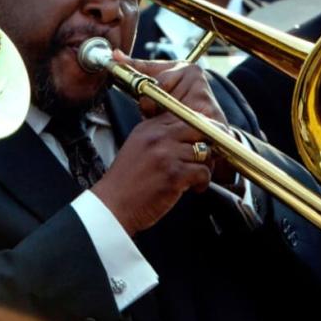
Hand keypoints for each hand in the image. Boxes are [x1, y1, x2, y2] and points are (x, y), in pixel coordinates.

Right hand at [91, 54, 227, 234]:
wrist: (112, 205)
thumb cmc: (125, 182)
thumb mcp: (137, 147)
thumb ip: (159, 137)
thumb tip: (186, 136)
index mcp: (148, 128)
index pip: (184, 115)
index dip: (199, 127)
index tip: (204, 138)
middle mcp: (158, 137)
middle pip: (198, 128)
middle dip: (208, 142)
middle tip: (207, 157)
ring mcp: (166, 155)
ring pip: (204, 151)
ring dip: (205, 166)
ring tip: (197, 176)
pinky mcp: (174, 175)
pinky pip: (203, 171)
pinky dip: (203, 182)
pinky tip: (194, 188)